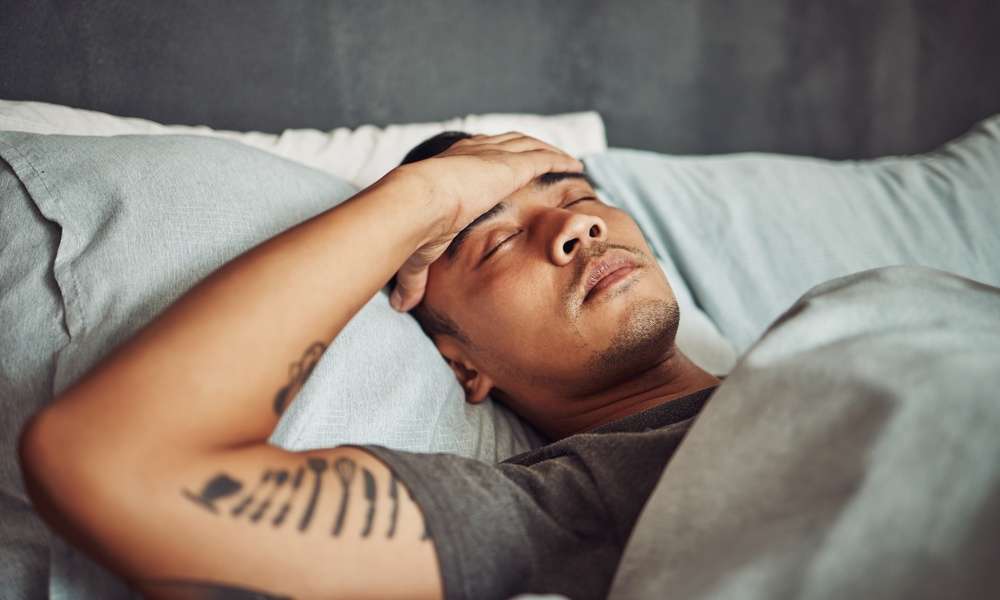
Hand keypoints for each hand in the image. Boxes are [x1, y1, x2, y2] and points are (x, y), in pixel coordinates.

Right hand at [389, 132, 583, 311]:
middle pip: (506, 145)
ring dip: (548, 151)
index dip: (491, 161)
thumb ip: (415, 278)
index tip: (503, 169)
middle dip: (524, 150)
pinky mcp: (511, 165)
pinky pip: (544, 159)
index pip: (476, 157)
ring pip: (528, 147)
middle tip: (543, 158)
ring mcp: (493, 157)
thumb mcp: (415, 254)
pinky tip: (575, 165)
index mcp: (449, 167)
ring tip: (565, 160)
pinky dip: (560, 160)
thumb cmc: (412, 226)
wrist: (418, 203)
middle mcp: (473, 154)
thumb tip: (400, 306)